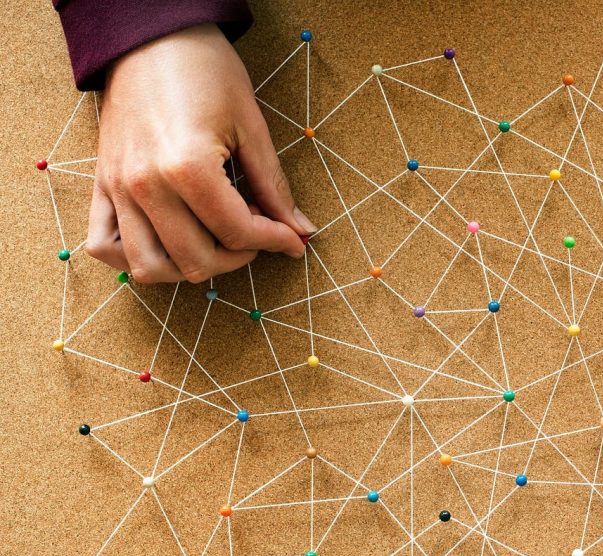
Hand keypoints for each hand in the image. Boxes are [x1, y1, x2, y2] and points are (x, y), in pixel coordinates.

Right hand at [86, 24, 314, 283]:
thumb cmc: (205, 72)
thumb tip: (299, 230)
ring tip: (215, 240)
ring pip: (150, 267)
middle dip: (238, 257)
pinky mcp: (101, 185)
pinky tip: (168, 241)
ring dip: (190, 267)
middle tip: (257, 234)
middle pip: (196, 261)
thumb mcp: (251, 127)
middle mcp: (145, 186)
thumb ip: (273, 187)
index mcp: (186, 168)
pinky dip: (134, 257)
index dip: (275, 242)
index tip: (293, 241)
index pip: (237, 233)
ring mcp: (117, 189)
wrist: (151, 38)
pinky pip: (104, 246)